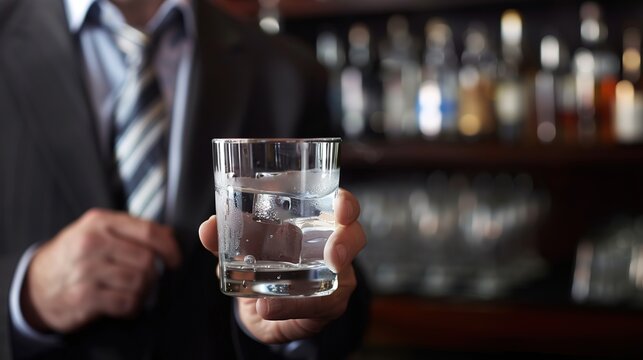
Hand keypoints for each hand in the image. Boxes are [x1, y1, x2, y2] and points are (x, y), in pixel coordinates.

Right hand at [22, 209, 181, 332]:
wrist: (36, 283)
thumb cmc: (75, 255)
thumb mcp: (97, 230)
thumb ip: (131, 229)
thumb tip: (169, 236)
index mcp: (100, 222)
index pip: (149, 232)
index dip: (170, 247)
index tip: (175, 259)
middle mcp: (92, 243)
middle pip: (147, 260)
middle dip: (154, 273)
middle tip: (149, 279)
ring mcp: (86, 271)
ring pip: (139, 282)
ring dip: (144, 291)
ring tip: (134, 291)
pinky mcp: (84, 297)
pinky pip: (126, 303)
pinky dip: (132, 307)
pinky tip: (125, 304)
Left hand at [199, 188, 365, 343]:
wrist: (262, 306)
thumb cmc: (261, 263)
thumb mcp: (240, 248)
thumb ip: (224, 237)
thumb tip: (208, 227)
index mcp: (316, 223)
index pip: (340, 206)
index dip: (345, 203)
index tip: (338, 204)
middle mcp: (331, 247)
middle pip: (355, 237)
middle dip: (348, 241)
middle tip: (334, 255)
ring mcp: (333, 279)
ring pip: (345, 277)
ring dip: (318, 289)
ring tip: (295, 285)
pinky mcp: (326, 305)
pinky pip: (318, 307)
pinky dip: (290, 306)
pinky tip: (268, 306)